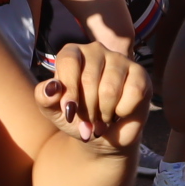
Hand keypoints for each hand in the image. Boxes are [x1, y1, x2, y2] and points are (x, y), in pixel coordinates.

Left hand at [35, 41, 149, 149]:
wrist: (102, 135)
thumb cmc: (76, 117)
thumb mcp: (52, 111)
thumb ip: (44, 98)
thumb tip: (52, 88)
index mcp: (71, 53)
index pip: (69, 62)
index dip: (69, 90)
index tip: (70, 112)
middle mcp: (96, 50)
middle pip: (89, 79)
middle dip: (87, 109)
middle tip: (88, 120)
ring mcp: (119, 59)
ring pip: (110, 89)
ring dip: (104, 113)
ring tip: (101, 118)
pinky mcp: (140, 73)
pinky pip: (133, 92)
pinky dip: (123, 111)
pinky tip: (119, 112)